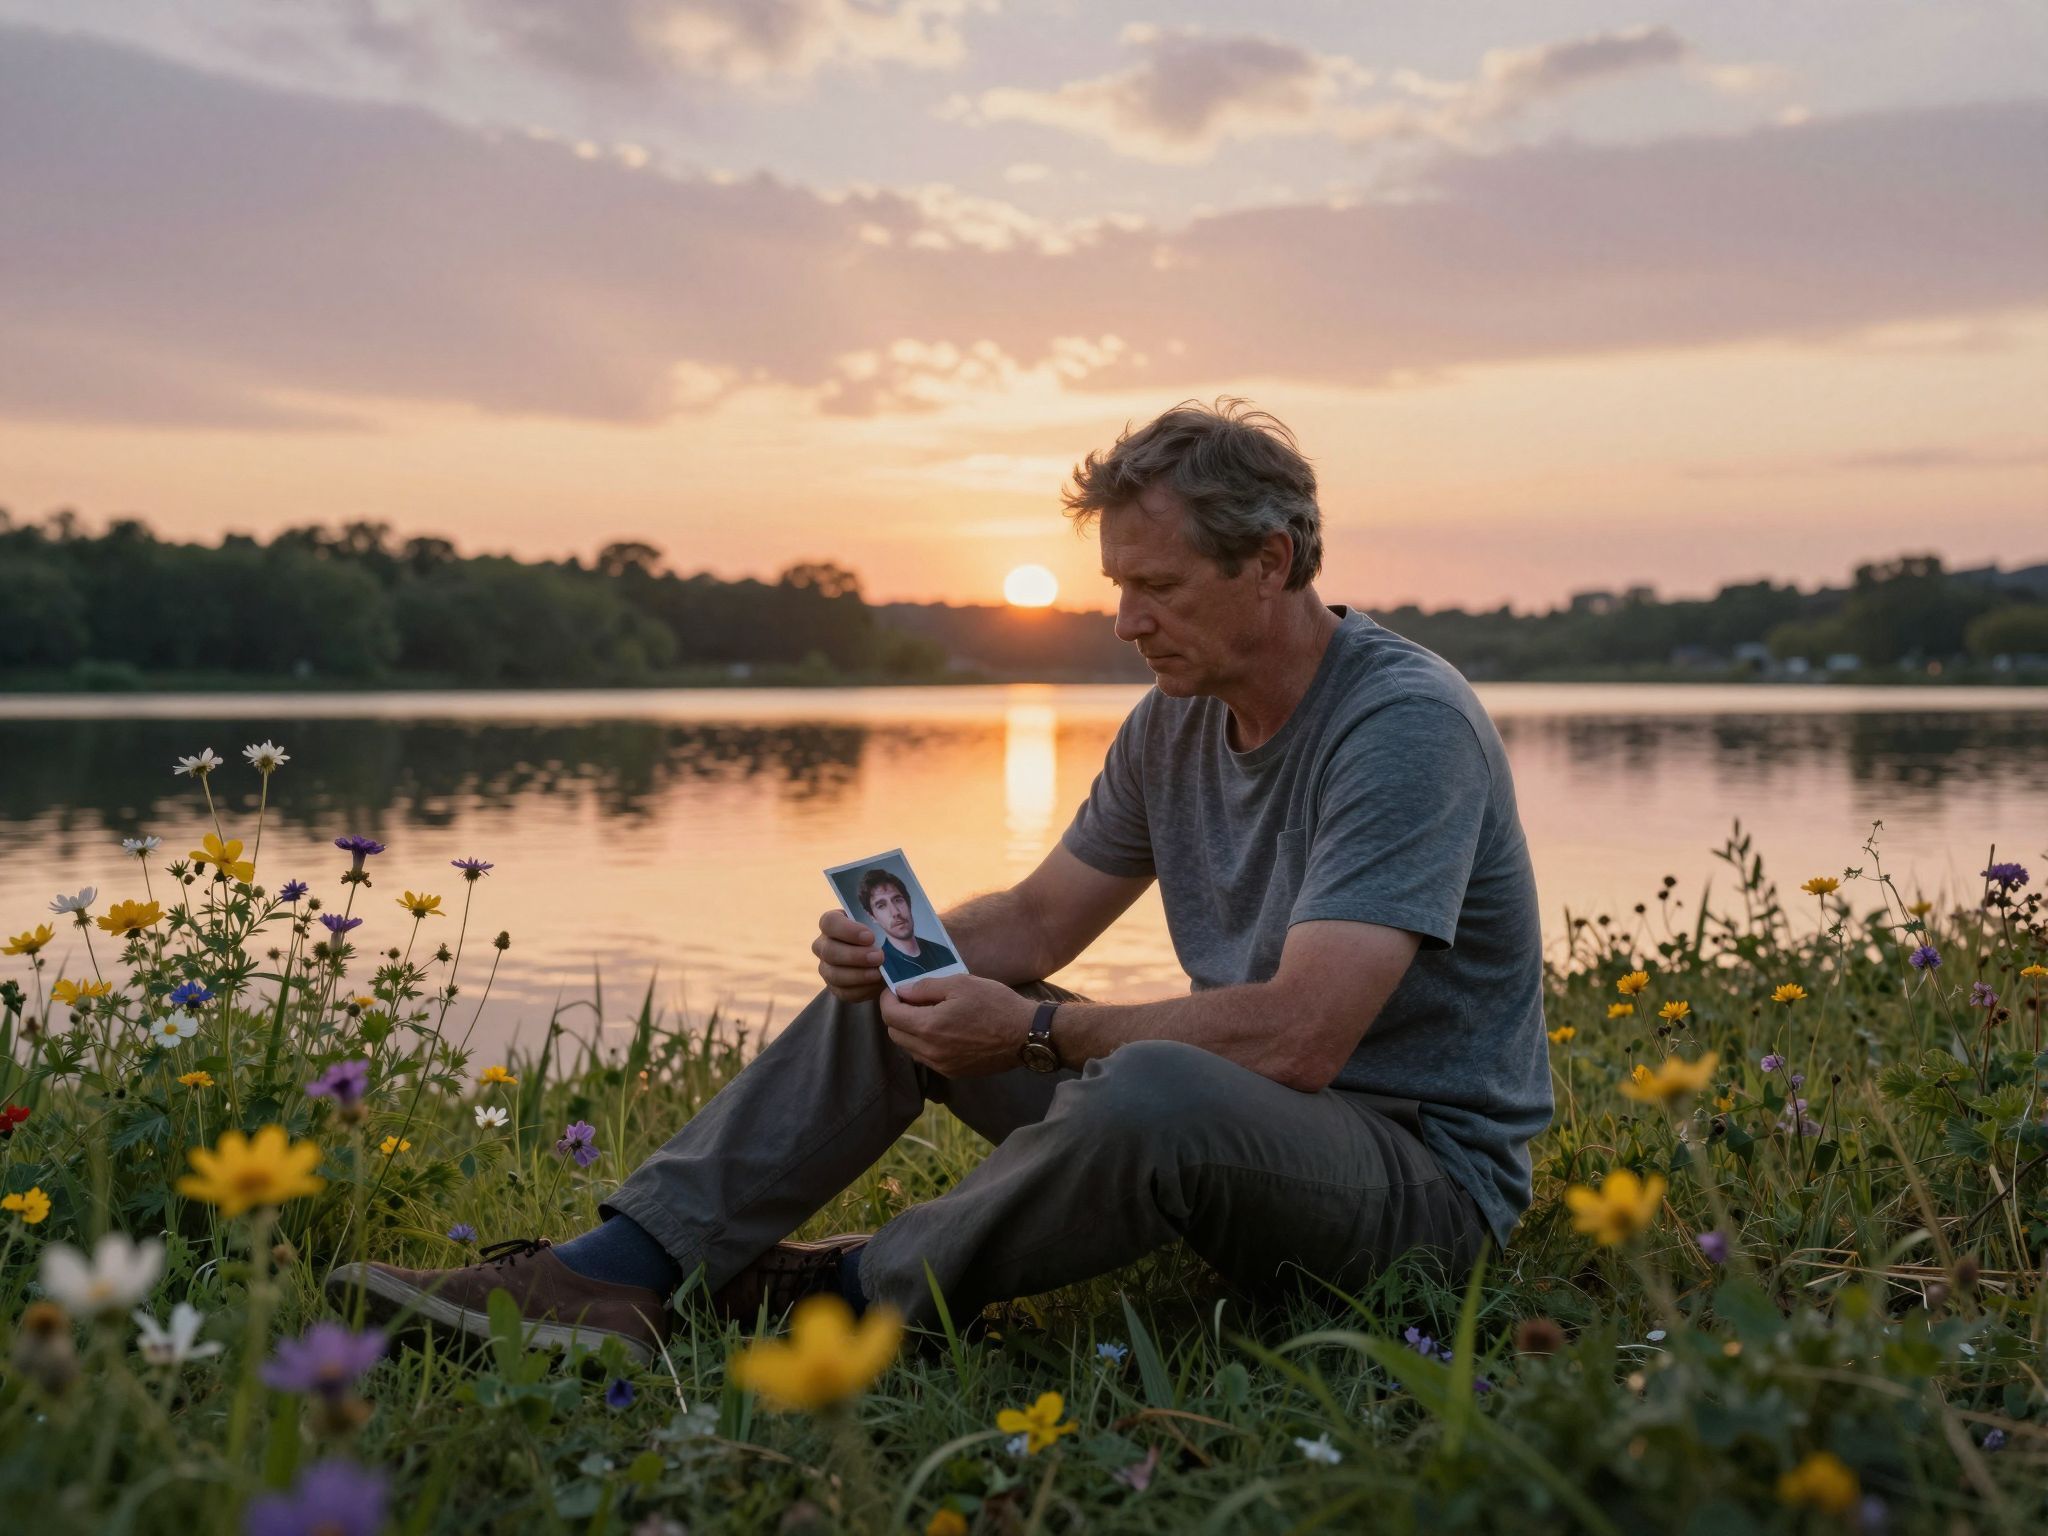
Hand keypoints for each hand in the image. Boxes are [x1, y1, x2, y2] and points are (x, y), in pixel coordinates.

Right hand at [813, 909, 884, 1003]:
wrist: (882, 959)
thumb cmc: (879, 935)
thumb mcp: (880, 924)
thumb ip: (882, 923)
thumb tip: (891, 927)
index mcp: (831, 923)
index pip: (830, 923)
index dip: (848, 930)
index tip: (870, 937)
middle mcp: (823, 945)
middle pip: (830, 951)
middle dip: (855, 956)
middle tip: (878, 957)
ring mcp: (826, 968)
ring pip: (834, 975)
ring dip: (859, 975)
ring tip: (879, 973)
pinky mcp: (835, 988)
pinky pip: (843, 992)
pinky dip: (862, 989)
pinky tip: (876, 984)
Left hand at [878, 973, 1039, 1077]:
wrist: (1025, 1034)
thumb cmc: (996, 1004)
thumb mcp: (960, 984)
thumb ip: (925, 987)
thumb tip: (902, 991)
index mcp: (929, 1027)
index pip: (890, 1015)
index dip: (888, 999)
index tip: (896, 989)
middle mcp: (930, 1051)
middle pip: (895, 1033)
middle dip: (897, 1014)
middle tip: (912, 999)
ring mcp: (942, 1065)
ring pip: (909, 1048)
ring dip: (910, 1030)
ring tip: (928, 1013)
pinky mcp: (953, 1072)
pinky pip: (926, 1058)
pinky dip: (925, 1043)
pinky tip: (943, 1029)